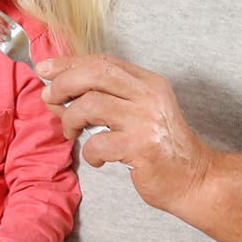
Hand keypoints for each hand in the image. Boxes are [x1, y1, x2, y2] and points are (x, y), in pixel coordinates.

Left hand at [37, 54, 214, 210]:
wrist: (195, 179)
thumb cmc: (162, 148)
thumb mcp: (141, 113)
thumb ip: (107, 99)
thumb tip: (58, 93)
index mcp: (149, 83)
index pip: (103, 61)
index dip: (69, 63)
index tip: (46, 69)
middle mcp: (149, 96)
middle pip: (95, 73)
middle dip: (63, 83)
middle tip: (50, 98)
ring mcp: (146, 121)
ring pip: (91, 105)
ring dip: (70, 119)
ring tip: (71, 132)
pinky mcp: (141, 148)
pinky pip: (97, 143)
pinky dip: (89, 152)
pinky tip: (97, 159)